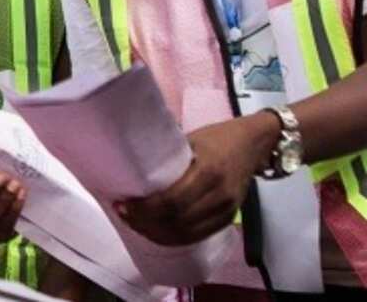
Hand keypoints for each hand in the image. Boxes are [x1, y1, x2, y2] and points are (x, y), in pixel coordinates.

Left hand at [116, 111, 279, 244]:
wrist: (254, 143)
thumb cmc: (217, 137)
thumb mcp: (189, 140)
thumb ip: (167, 157)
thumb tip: (129, 167)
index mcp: (208, 171)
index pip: (172, 202)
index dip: (144, 209)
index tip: (122, 205)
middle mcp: (219, 195)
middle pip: (177, 222)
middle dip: (145, 223)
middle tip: (123, 215)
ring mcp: (227, 210)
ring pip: (186, 234)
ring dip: (157, 234)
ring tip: (135, 224)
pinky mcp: (229, 218)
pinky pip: (198, 236)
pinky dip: (174, 237)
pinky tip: (156, 231)